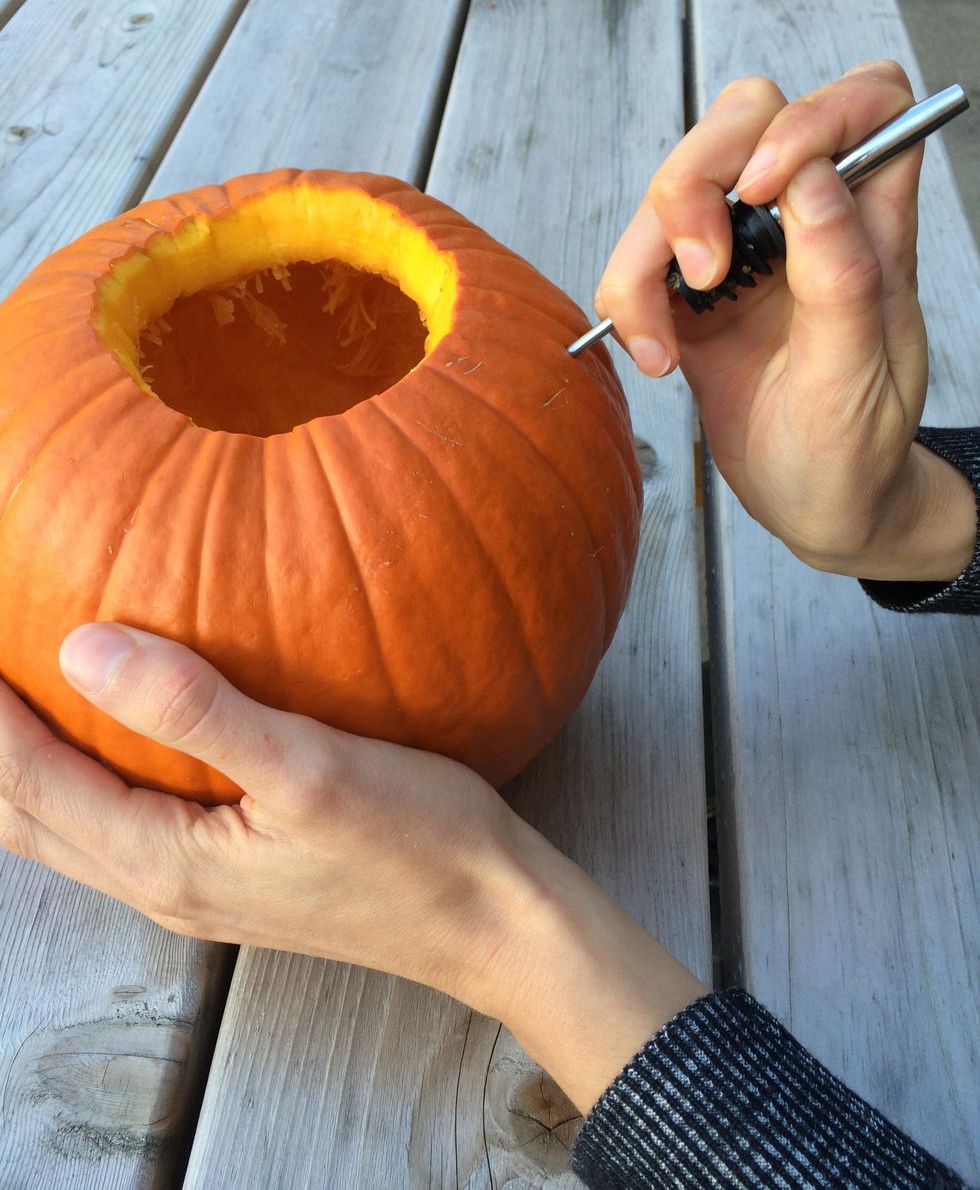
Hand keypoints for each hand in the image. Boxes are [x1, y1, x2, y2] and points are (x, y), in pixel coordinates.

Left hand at [0, 622, 705, 1112]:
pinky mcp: (230, 879)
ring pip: (68, 831)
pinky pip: (120, 830)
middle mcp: (164, 885)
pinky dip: (82, 784)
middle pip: (28, 820)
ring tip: (17, 702)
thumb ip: (196, 711)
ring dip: (26, 771)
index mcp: (167, 863)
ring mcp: (196, 890)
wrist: (491, 920)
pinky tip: (113, 743)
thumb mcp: (311, 769)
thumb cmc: (418, 845)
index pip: (29, 785)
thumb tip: (82, 646)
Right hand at [597, 61, 975, 581]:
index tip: (764, 190)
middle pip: (744, 121)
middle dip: (697, 182)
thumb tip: (809, 182)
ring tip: (659, 343)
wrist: (816, 508)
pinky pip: (640, 257)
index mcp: (872, 224)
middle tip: (702, 272)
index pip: (867, 102)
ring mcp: (747, 251)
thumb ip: (840, 278)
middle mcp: (807, 220)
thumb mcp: (857, 378)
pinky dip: (627, 299)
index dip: (812, 117)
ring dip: (646, 257)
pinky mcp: (695, 291)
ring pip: (676, 188)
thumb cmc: (855, 451)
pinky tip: (654, 357)